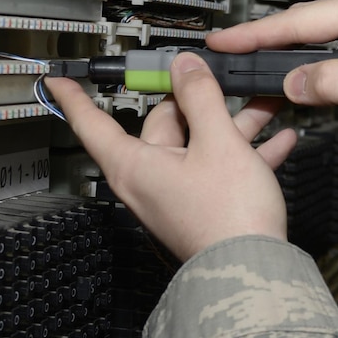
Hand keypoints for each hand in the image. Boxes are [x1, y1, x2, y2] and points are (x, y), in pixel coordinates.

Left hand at [47, 53, 296, 262]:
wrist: (254, 270)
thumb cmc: (227, 216)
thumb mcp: (217, 141)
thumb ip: (201, 97)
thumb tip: (185, 67)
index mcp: (135, 164)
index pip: (92, 123)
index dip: (74, 97)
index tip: (59, 81)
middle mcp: (149, 180)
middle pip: (162, 124)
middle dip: (197, 99)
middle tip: (218, 75)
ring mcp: (177, 194)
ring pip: (198, 145)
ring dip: (232, 123)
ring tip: (263, 102)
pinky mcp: (203, 207)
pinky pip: (219, 169)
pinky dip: (244, 152)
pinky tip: (279, 139)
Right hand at [204, 0, 337, 145]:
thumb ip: (336, 86)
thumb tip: (291, 82)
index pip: (301, 20)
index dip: (257, 34)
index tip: (221, 42)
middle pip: (304, 24)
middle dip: (264, 44)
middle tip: (223, 59)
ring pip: (317, 39)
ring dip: (287, 59)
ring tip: (247, 73)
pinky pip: (335, 52)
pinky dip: (312, 68)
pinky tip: (291, 82)